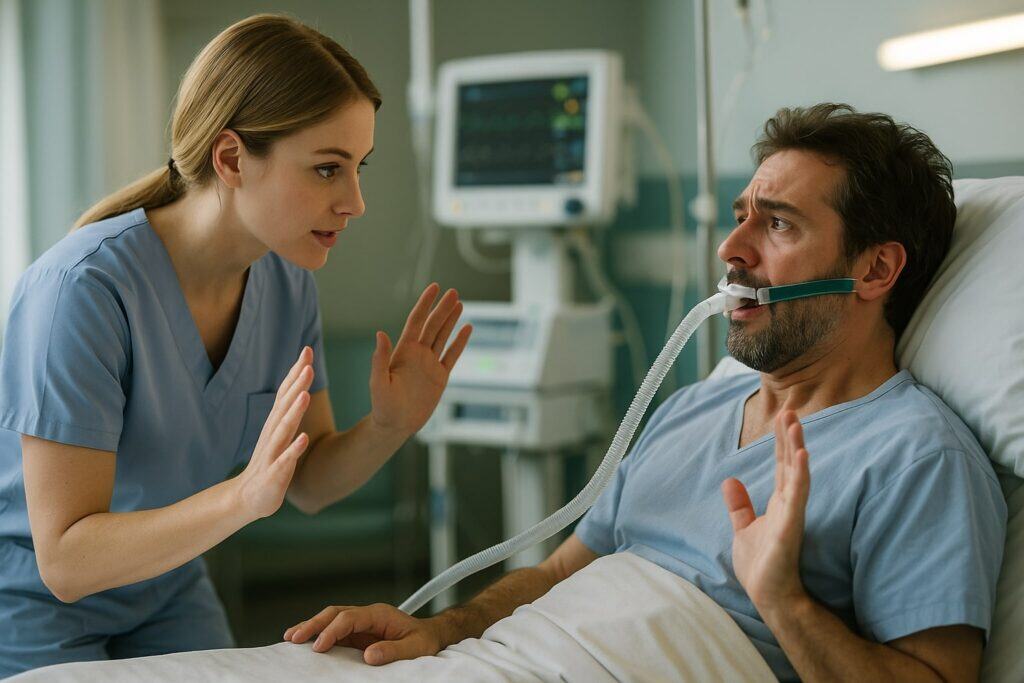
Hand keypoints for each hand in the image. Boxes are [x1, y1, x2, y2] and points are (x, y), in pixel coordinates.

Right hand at [233, 347, 312, 521]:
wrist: (248, 498)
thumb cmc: (270, 464)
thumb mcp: (281, 435)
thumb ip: (289, 412)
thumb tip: (300, 386)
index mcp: (276, 424)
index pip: (286, 393)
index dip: (296, 372)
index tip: (307, 350)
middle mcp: (273, 434)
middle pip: (285, 405)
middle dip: (296, 384)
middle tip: (307, 363)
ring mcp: (272, 454)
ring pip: (283, 430)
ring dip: (294, 412)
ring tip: (305, 395)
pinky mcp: (274, 474)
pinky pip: (285, 461)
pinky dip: (294, 450)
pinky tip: (304, 439)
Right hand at [283, 603, 443, 664]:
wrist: (430, 636)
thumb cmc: (424, 641)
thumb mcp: (415, 648)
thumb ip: (393, 651)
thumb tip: (369, 656)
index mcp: (379, 614)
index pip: (349, 617)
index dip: (332, 630)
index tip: (319, 646)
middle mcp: (367, 615)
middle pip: (335, 613)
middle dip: (314, 624)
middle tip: (295, 638)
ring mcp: (360, 623)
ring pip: (331, 619)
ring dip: (311, 627)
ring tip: (291, 638)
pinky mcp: (357, 633)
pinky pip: (334, 631)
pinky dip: (318, 634)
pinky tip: (304, 642)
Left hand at [369, 283, 471, 436]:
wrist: (395, 425)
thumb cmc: (382, 405)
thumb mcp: (378, 382)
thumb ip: (380, 359)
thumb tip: (380, 333)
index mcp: (403, 351)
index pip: (416, 321)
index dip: (425, 304)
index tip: (434, 287)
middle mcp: (418, 353)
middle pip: (433, 325)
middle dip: (442, 308)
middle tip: (454, 292)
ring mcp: (430, 364)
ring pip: (443, 336)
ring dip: (451, 320)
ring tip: (460, 303)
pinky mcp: (440, 376)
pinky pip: (452, 355)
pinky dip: (460, 342)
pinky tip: (467, 328)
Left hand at [721, 409, 810, 612]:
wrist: (768, 595)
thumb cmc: (760, 566)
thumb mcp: (742, 528)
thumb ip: (739, 505)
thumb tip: (730, 480)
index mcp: (777, 502)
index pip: (780, 464)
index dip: (781, 440)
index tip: (783, 415)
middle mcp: (787, 503)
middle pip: (789, 462)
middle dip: (790, 435)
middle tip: (791, 408)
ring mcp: (791, 513)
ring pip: (796, 473)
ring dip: (796, 447)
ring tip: (796, 423)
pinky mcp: (790, 525)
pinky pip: (797, 495)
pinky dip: (800, 475)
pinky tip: (802, 456)